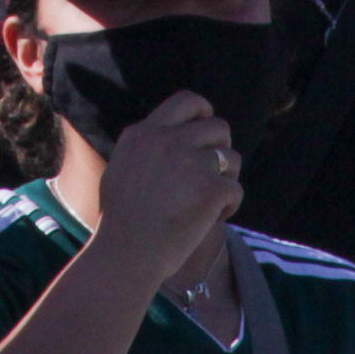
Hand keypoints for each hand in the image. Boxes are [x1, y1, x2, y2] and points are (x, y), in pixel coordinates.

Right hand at [92, 89, 243, 282]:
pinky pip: (235, 189)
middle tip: (211, 174)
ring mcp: (191, 162)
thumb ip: (145, 150)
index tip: (206, 133)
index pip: (187, 101)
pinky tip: (213, 218)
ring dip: (227, 178)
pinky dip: (229, 205)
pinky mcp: (211, 188)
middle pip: (218, 126)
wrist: (126, 252)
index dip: (204, 113)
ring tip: (210, 201)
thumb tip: (169, 140)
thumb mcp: (120, 169)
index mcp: (144, 133)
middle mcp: (168, 141)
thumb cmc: (119, 222)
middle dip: (221, 148)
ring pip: (232, 157)